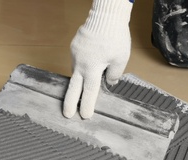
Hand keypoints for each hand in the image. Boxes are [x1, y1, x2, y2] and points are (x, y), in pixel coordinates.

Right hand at [63, 0, 132, 118]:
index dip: (86, 105)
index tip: (84, 116)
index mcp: (92, 69)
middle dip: (69, 102)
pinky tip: (91, 60)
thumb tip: (108, 83)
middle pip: (73, 88)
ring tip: (88, 77)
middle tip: (67, 114)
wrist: (105, 16)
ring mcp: (75, 55)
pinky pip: (77, 60)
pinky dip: (83, 64)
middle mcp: (80, 64)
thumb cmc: (115, 36)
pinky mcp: (74, 47)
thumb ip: (114, 74)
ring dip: (81, 79)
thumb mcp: (120, 58)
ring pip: (77, 72)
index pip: (88, 92)